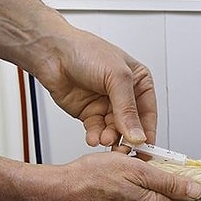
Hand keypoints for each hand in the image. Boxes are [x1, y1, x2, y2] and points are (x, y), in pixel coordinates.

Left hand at [34, 27, 155, 146]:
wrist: (52, 52)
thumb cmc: (86, 51)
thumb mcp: (117, 77)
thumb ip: (128, 109)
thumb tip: (137, 134)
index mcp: (139, 83)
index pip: (148, 113)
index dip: (148, 132)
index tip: (147, 149)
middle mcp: (124, 96)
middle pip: (132, 126)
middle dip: (127, 138)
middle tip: (123, 149)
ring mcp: (106, 106)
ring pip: (114, 131)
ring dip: (110, 138)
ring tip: (105, 139)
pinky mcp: (90, 114)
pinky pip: (97, 131)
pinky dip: (96, 137)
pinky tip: (93, 137)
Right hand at [36, 152, 200, 200]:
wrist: (60, 192)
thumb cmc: (90, 178)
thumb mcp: (136, 170)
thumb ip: (170, 182)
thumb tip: (196, 190)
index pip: (186, 198)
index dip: (183, 179)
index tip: (176, 167)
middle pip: (167, 197)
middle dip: (159, 178)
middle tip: (142, 163)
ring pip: (149, 198)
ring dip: (143, 182)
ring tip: (125, 169)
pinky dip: (130, 189)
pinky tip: (117, 180)